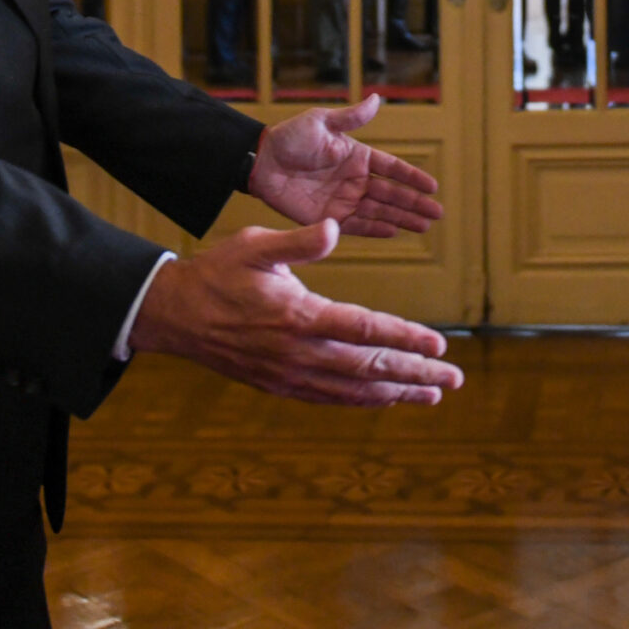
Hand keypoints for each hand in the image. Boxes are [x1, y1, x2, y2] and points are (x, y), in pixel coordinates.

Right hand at [129, 219, 462, 405]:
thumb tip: (335, 227)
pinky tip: (386, 398)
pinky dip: (363, 400)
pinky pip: (331, 399)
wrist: (174, 316)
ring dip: (396, 393)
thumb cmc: (217, 273)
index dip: (405, 338)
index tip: (439, 345)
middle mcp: (298, 353)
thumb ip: (298, 242)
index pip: (364, 330)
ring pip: (354, 390)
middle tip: (454, 379)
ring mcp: (289, 375)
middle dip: (415, 374)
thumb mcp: (255, 246)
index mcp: (298, 316)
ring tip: (433, 394)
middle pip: (368, 367)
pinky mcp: (280, 386)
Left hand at [248, 93, 442, 236]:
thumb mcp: (321, 122)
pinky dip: (375, 229)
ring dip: (402, 218)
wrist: (261, 161)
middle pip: (391, 194)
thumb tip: (376, 99)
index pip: (391, 168)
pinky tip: (394, 232)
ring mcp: (342, 200)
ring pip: (379, 211)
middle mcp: (354, 179)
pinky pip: (356, 225)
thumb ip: (351, 118)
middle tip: (437, 214)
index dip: (412, 177)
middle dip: (414, 204)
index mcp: (356, 155)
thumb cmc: (290, 137)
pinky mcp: (327, 217)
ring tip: (424, 226)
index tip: (433, 187)